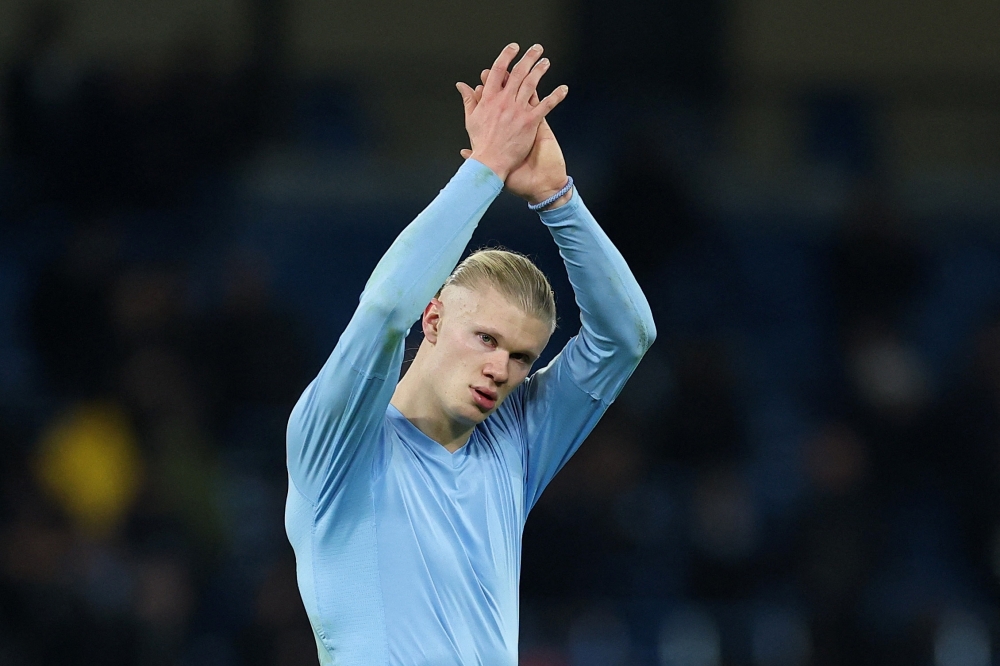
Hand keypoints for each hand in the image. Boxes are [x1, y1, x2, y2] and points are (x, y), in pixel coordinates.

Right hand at [455, 43, 567, 181]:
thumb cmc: (481, 144)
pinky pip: (545, 105)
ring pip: (531, 84)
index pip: (498, 71)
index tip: (513, 48)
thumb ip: (469, 99)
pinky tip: (563, 89)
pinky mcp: (530, 122)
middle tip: (536, 49)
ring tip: (545, 62)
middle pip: (517, 73)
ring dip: (540, 70)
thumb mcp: (471, 119)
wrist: (490, 162)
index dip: (506, 57)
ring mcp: (518, 111)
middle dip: (528, 58)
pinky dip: (555, 96)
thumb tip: (462, 85)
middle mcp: (504, 101)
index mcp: (489, 99)